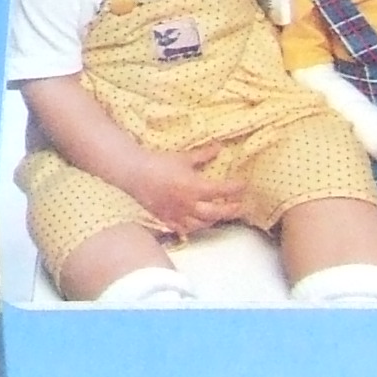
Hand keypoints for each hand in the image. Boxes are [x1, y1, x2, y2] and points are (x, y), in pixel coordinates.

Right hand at [123, 143, 244, 234]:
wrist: (133, 172)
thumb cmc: (158, 163)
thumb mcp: (182, 157)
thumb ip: (202, 155)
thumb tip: (219, 147)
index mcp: (194, 187)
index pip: (221, 190)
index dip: (235, 188)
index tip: (244, 184)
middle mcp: (189, 204)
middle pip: (216, 212)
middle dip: (231, 210)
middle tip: (240, 206)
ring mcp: (178, 214)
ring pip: (202, 224)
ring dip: (214, 220)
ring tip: (219, 215)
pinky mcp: (166, 218)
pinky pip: (183, 229)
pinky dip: (191, 228)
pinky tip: (195, 225)